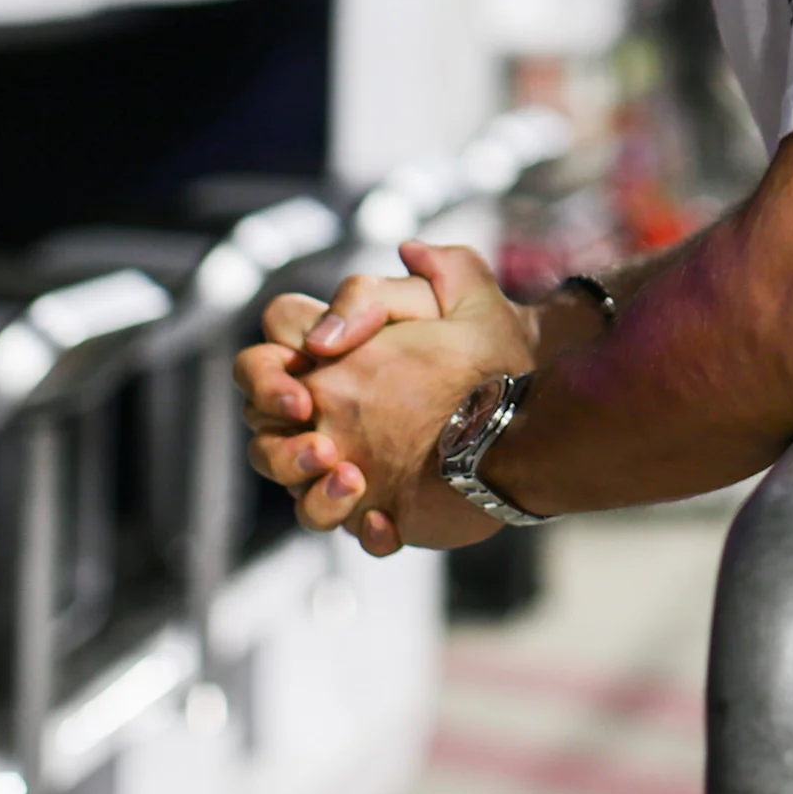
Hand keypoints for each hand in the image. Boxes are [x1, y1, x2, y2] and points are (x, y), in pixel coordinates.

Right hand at [241, 242, 529, 554]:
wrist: (531, 414)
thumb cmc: (493, 352)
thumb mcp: (472, 302)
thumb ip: (434, 270)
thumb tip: (393, 265)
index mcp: (332, 357)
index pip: (268, 352)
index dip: (272, 364)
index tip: (310, 370)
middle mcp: (326, 409)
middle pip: (261, 421)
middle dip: (275, 431)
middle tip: (317, 433)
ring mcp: (345, 459)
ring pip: (292, 480)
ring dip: (308, 484)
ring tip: (353, 478)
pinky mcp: (377, 503)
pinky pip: (350, 526)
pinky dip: (363, 528)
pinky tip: (388, 521)